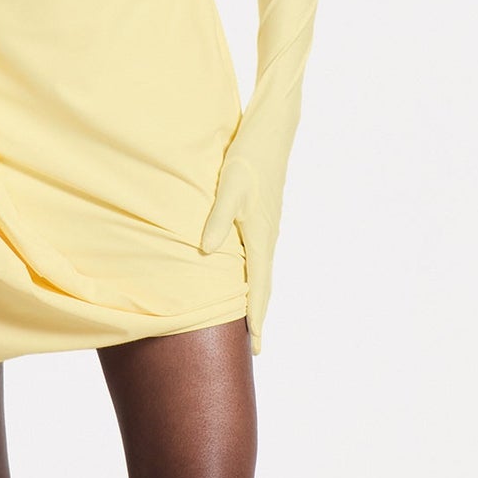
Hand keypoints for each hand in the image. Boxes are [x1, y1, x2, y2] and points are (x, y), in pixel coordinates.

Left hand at [199, 114, 281, 346]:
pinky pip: (258, 256)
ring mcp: (267, 227)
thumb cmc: (248, 156)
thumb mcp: (230, 186)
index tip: (257, 346)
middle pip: (264, 285)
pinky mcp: (262, 217)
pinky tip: (243, 278)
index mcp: (262, 234)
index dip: (257, 317)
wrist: (272, 130)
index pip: (260, 286)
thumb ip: (218, 218)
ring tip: (248, 321)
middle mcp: (267, 236)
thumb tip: (206, 251)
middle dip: (259, 316)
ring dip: (256, 297)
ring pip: (261, 271)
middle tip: (255, 347)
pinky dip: (253, 276)